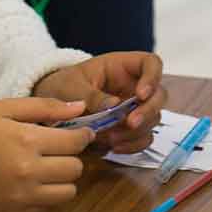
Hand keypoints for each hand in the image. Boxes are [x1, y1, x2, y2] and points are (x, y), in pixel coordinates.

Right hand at [0, 98, 92, 211]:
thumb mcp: (3, 109)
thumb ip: (45, 107)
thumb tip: (81, 108)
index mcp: (27, 141)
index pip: (76, 142)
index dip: (82, 136)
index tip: (80, 133)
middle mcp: (29, 173)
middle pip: (75, 169)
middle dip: (72, 157)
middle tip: (58, 150)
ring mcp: (21, 198)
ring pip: (67, 193)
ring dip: (63, 179)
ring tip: (47, 168)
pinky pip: (46, 207)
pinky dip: (44, 195)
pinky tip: (29, 182)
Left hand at [32, 53, 167, 153]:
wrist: (52, 108)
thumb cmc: (64, 86)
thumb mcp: (71, 86)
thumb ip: (90, 94)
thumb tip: (113, 104)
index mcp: (123, 67)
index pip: (151, 64)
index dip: (152, 78)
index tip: (140, 94)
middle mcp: (135, 87)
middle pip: (159, 95)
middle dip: (148, 111)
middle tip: (130, 123)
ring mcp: (134, 109)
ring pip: (153, 119)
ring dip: (136, 132)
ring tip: (111, 138)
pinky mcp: (130, 129)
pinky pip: (142, 138)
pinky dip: (132, 145)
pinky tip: (115, 147)